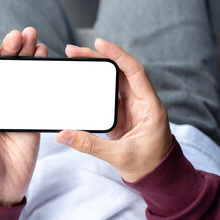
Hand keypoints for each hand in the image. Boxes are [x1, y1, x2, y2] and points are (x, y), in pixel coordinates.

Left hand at [0, 27, 47, 205]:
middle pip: (6, 67)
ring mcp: (17, 106)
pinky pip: (39, 91)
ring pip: (23, 75)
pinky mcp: (32, 115)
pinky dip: (42, 74)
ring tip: (34, 38)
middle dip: (13, 47)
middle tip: (21, 34)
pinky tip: (43, 60)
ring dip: (28, 55)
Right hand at [57, 39, 171, 182]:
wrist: (156, 175)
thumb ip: (90, 145)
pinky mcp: (121, 113)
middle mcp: (141, 101)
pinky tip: (80, 81)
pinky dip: (94, 85)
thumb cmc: (148, 165)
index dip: (118, 55)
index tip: (99, 43)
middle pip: (120, 71)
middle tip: (74, 51)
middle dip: (98, 58)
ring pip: (113, 79)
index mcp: (150, 106)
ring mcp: (131, 106)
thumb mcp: (120, 156)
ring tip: (74, 60)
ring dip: (95, 69)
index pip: (135, 71)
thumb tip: (64, 135)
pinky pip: (107, 93)